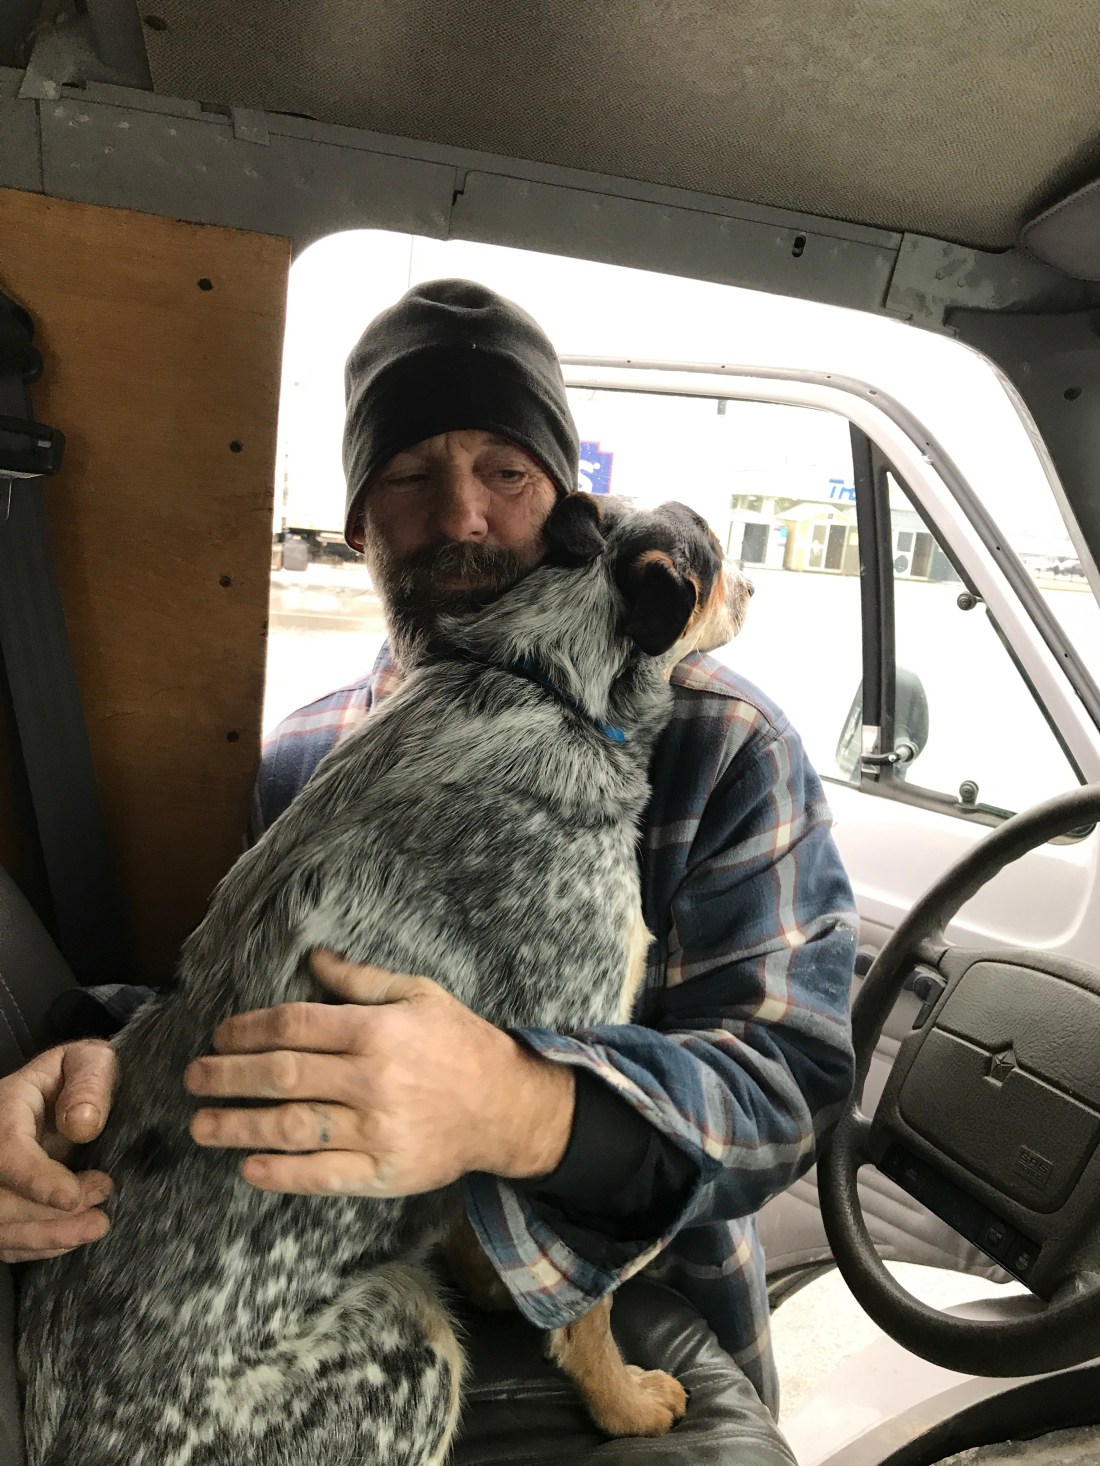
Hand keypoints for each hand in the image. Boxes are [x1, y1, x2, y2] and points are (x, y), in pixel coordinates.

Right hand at [0, 1042, 116, 1262]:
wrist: (61, 1092)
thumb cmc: (77, 1076)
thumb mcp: (90, 1060)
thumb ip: (90, 1082)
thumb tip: (83, 1125)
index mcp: (2, 1111)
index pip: (6, 1153)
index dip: (36, 1181)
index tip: (73, 1198)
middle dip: (49, 1216)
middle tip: (101, 1207)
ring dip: (47, 1236)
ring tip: (96, 1226)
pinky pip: (3, 1240)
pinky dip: (37, 1246)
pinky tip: (71, 1237)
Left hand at [185, 949, 575, 1196]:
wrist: (505, 1105)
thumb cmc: (458, 1043)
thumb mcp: (419, 994)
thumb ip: (362, 980)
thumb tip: (313, 959)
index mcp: (377, 1031)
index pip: (295, 1026)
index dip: (248, 1029)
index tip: (220, 1035)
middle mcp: (372, 1080)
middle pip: (282, 1076)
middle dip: (227, 1076)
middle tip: (193, 1077)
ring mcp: (376, 1130)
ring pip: (291, 1127)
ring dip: (237, 1127)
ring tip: (201, 1124)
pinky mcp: (383, 1173)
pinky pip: (321, 1175)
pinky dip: (280, 1173)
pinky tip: (249, 1168)